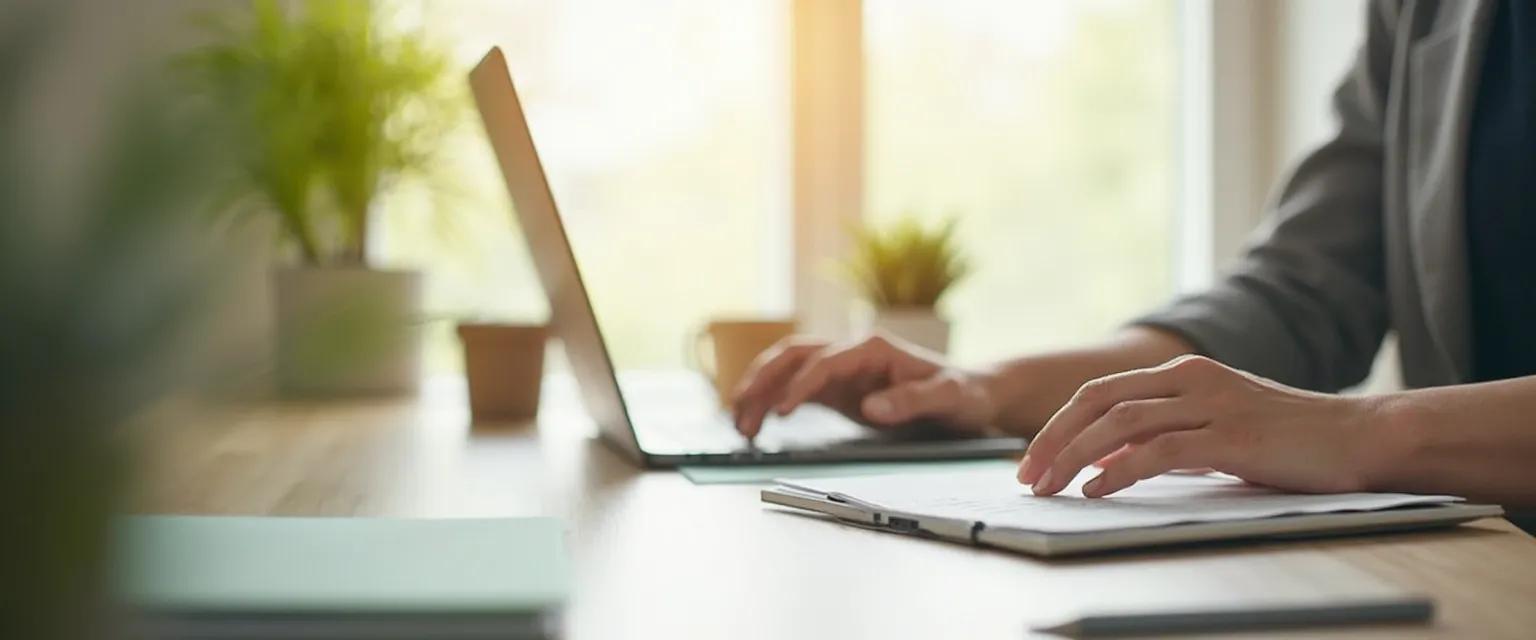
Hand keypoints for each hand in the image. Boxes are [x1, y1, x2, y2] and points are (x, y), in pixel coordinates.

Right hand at [731, 333, 997, 438]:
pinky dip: (772, 403)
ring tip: (739, 425)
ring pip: (787, 371)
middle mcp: (851, 352)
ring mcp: (841, 370)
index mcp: (873, 347)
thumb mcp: (948, 397)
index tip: (781, 410)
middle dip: (762, 379)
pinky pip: (796, 391)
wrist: (971, 394)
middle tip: (739, 410)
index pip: (825, 361)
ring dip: (759, 391)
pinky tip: (756, 424)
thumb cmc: (963, 393)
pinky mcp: (838, 389)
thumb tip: (870, 407)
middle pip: (793, 356)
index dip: (800, 385)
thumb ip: (911, 400)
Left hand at [1017, 355, 1378, 497]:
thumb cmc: (1287, 441)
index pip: (1100, 393)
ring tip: (1051, 487)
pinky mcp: (1231, 435)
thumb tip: (1104, 462)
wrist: (1359, 437)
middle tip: (1027, 477)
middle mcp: (1191, 379)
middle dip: (1053, 439)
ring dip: (1075, 456)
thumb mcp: (1212, 434)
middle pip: (1097, 401)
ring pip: (1120, 423)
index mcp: (1184, 372)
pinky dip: (1120, 469)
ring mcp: (1211, 404)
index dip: (1058, 425)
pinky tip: (1099, 489)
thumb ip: (1162, 441)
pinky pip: (1159, 450)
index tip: (1033, 460)